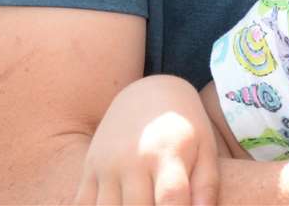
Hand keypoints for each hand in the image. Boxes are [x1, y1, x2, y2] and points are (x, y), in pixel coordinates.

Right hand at [75, 75, 221, 205]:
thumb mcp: (205, 147)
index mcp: (166, 154)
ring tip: (142, 202)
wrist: (147, 94)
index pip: (171, 198)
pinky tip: (118, 203)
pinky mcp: (88, 170)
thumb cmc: (183, 128)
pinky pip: (82, 205)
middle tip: (159, 205)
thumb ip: (207, 185)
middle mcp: (132, 160)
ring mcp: (105, 166)